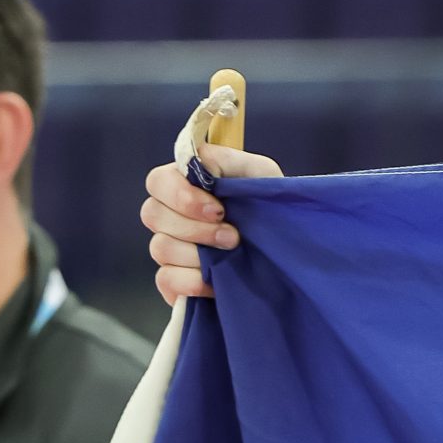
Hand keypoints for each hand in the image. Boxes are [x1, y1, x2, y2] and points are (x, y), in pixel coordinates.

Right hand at [141, 142, 283, 305]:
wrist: (290, 249)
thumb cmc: (270, 205)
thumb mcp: (258, 173)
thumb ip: (225, 160)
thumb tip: (198, 165)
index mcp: (185, 184)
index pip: (158, 182)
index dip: (181, 196)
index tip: (219, 209)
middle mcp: (170, 215)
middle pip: (152, 214)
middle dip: (196, 228)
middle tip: (233, 236)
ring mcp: (170, 248)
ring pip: (160, 247)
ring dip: (197, 254)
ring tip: (231, 254)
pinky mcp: (174, 280)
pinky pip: (165, 279)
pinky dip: (191, 281)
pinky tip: (215, 282)